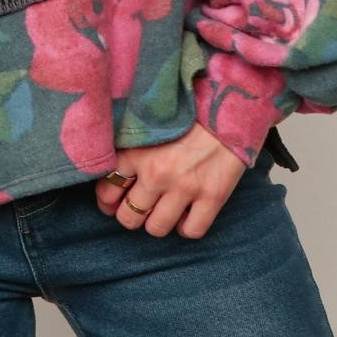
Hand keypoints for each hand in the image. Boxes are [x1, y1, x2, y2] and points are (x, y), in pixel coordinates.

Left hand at [94, 121, 247, 238]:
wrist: (229, 105)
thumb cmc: (187, 111)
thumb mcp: (150, 121)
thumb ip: (130, 144)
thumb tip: (113, 167)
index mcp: (137, 151)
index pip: (107, 189)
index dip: (107, 200)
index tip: (113, 200)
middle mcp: (157, 173)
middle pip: (128, 217)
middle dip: (130, 215)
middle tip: (139, 207)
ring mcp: (185, 188)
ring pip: (156, 229)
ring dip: (158, 222)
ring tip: (164, 209)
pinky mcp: (212, 197)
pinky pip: (191, 231)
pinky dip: (187, 227)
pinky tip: (188, 212)